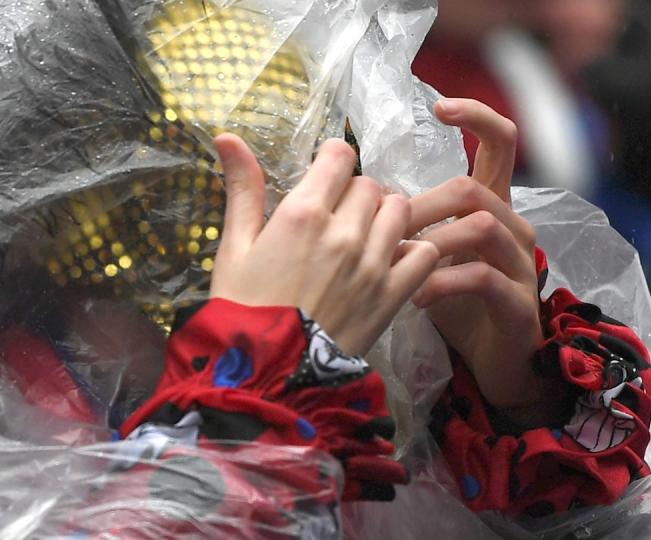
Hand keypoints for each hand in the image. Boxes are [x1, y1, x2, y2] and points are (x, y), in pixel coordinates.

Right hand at [210, 134, 439, 355]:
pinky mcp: (394, 295)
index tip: (324, 178)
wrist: (268, 376)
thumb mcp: (234, 248)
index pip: (339, 156)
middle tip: (338, 219)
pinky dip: (414, 251)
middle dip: (354, 195)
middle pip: (369, 185)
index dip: (331, 162)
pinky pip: (424, 252)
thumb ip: (243, 189)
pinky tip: (391, 262)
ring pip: (400, 210)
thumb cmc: (243, 310)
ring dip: (384, 217)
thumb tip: (226, 135)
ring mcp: (375, 263)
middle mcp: (345, 231)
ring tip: (366, 238)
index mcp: (304, 213)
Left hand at [409, 99, 542, 409]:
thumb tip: (362, 195)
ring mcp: (521, 264)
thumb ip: (409, 225)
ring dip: (432, 242)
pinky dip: (443, 283)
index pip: (500, 143)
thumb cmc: (457, 304)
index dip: (477, 116)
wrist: (496, 364)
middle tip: (387, 230)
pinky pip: (483, 277)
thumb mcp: (431, 257)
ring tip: (399, 265)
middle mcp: (513, 226)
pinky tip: (417, 299)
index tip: (440, 106)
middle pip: (475, 188)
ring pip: (482, 226)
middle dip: (424, 204)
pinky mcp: (518, 301)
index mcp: (492, 207)